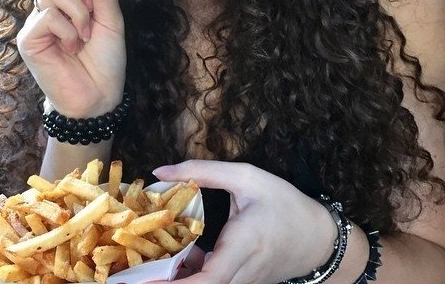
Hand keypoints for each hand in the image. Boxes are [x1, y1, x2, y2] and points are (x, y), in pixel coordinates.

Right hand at [16, 0, 126, 116]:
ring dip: (78, 13)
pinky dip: (67, 31)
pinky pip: (47, 16)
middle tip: (94, 10)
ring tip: (85, 35)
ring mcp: (38, 20)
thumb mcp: (111, 21)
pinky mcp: (28, 38)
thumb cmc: (106, 60)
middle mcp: (53, 5)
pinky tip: (72, 47)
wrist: (98, 95)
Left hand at [149, 161, 336, 283]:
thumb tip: (159, 171)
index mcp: (243, 245)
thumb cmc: (284, 203)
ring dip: (173, 280)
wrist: (317, 238)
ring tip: (140, 264)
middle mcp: (241, 273)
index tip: (143, 280)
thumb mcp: (247, 177)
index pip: (209, 278)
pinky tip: (175, 258)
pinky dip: (188, 276)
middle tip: (126, 276)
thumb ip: (203, 172)